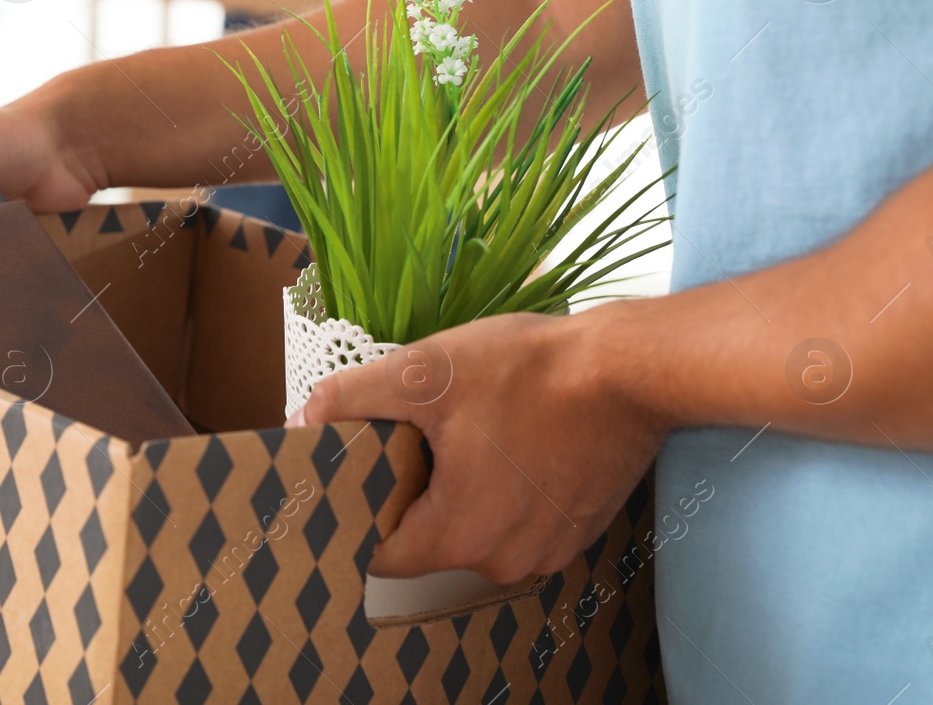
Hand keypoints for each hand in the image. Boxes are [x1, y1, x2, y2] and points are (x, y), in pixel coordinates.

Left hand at [294, 311, 666, 582]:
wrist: (630, 370)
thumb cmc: (529, 371)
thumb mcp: (425, 371)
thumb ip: (352, 397)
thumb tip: (303, 420)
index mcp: (460, 536)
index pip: (383, 552)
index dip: (365, 509)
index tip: (366, 468)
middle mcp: (505, 561)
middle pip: (430, 539)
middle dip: (416, 491)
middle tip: (420, 433)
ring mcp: (548, 551)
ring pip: (476, 529)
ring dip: (463, 489)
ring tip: (470, 431)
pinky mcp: (578, 531)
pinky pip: (519, 521)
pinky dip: (506, 489)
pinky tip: (510, 439)